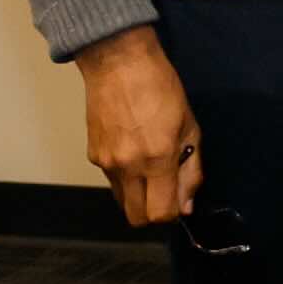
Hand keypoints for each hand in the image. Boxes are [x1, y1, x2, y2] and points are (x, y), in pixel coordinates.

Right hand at [76, 26, 200, 226]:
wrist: (119, 66)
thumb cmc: (162, 90)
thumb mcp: (190, 128)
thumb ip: (190, 170)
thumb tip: (186, 205)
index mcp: (156, 159)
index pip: (160, 213)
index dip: (173, 212)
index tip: (180, 198)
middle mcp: (126, 167)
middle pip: (136, 217)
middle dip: (153, 212)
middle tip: (167, 190)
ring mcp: (105, 163)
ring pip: (122, 201)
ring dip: (139, 196)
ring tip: (152, 167)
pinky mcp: (92, 156)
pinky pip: (112, 182)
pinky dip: (126, 179)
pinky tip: (135, 153)